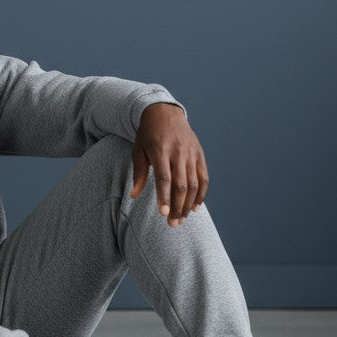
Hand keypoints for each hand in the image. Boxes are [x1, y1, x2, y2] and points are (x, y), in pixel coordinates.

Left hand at [130, 103, 208, 226]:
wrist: (165, 112)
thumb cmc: (148, 134)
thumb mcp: (138, 150)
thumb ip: (139, 173)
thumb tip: (133, 196)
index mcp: (160, 150)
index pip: (164, 178)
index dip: (165, 197)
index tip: (163, 214)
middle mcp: (178, 152)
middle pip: (181, 185)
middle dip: (177, 206)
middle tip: (173, 223)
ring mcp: (191, 153)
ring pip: (194, 184)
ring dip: (188, 204)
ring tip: (181, 219)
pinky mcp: (200, 154)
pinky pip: (203, 177)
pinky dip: (201, 194)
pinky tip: (195, 207)